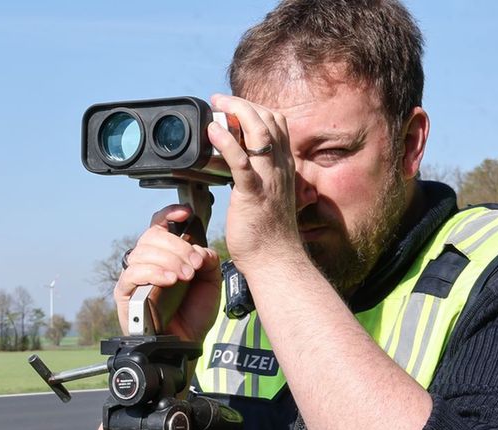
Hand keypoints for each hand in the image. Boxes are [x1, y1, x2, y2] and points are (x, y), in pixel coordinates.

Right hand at [113, 205, 220, 341]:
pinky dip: (154, 272)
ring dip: (169, 260)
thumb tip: (199, 249)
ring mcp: (134, 277)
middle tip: (194, 265)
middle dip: (177, 246)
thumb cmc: (193, 315)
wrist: (186, 343)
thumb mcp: (210, 282)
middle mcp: (148, 262)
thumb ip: (207, 260)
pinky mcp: (124, 293)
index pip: (159, 225)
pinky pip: (133, 273)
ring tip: (185, 276)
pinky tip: (170, 280)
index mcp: (166, 255)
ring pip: (143, 252)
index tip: (185, 213)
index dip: (169, 214)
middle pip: (152, 235)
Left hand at [207, 94, 304, 269]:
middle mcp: (280, 168)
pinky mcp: (252, 193)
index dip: (257, 109)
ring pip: (259, 133)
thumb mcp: (270, 198)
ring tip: (217, 105)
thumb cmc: (268, 234)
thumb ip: (262, 180)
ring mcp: (268, 179)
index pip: (277, 125)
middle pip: (269, 121)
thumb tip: (245, 171)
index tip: (235, 106)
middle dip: (244, 104)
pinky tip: (213, 132)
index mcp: (284, 167)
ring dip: (237, 112)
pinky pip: (240, 162)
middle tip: (220, 100)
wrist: (275, 260)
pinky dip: (226, 142)